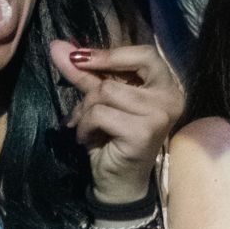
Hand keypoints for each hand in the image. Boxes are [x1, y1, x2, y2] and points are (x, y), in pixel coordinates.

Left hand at [48, 42, 182, 204]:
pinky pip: (101, 113)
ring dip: (85, 111)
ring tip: (87, 127)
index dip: (110, 54)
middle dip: (91, 89)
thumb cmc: (113, 139)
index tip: (78, 57)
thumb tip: (58, 45)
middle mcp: (170, 97)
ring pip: (105, 93)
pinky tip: (88, 139)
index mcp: (167, 85)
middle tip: (83, 106)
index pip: (145, 54)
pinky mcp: (143, 132)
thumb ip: (85, 72)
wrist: (118, 182)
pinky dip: (85, 125)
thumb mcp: (100, 100)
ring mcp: (160, 115)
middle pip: (118, 73)